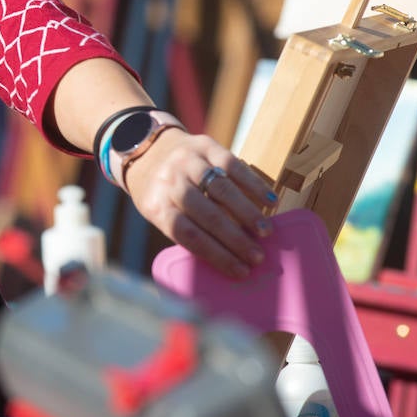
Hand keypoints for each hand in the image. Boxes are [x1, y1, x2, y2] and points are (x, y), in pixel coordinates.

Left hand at [123, 128, 277, 279]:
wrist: (147, 148)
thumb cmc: (160, 192)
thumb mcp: (161, 213)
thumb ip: (188, 231)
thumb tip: (231, 259)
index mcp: (156, 206)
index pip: (187, 234)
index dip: (216, 254)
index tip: (240, 271)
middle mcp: (170, 182)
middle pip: (206, 214)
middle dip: (235, 239)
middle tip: (257, 256)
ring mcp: (187, 161)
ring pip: (221, 189)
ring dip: (247, 212)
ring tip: (265, 232)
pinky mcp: (204, 145)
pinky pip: (232, 165)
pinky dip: (253, 184)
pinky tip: (270, 201)